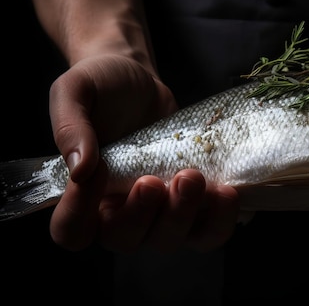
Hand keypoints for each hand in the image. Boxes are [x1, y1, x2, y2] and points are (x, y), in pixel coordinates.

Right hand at [48, 55, 239, 251]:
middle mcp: (119, 211)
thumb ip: (69, 126)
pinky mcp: (193, 203)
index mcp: (83, 195)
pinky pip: (209, 229)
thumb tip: (79, 168)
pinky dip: (220, 219)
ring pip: (171, 239)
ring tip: (194, 177)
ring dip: (184, 216)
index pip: (73, 229)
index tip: (94, 176)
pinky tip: (226, 191)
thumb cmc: (101, 86)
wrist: (141, 80)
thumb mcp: (75, 91)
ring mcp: (159, 211)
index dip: (79, 214)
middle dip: (142, 214)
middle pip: (126, 239)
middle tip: (153, 178)